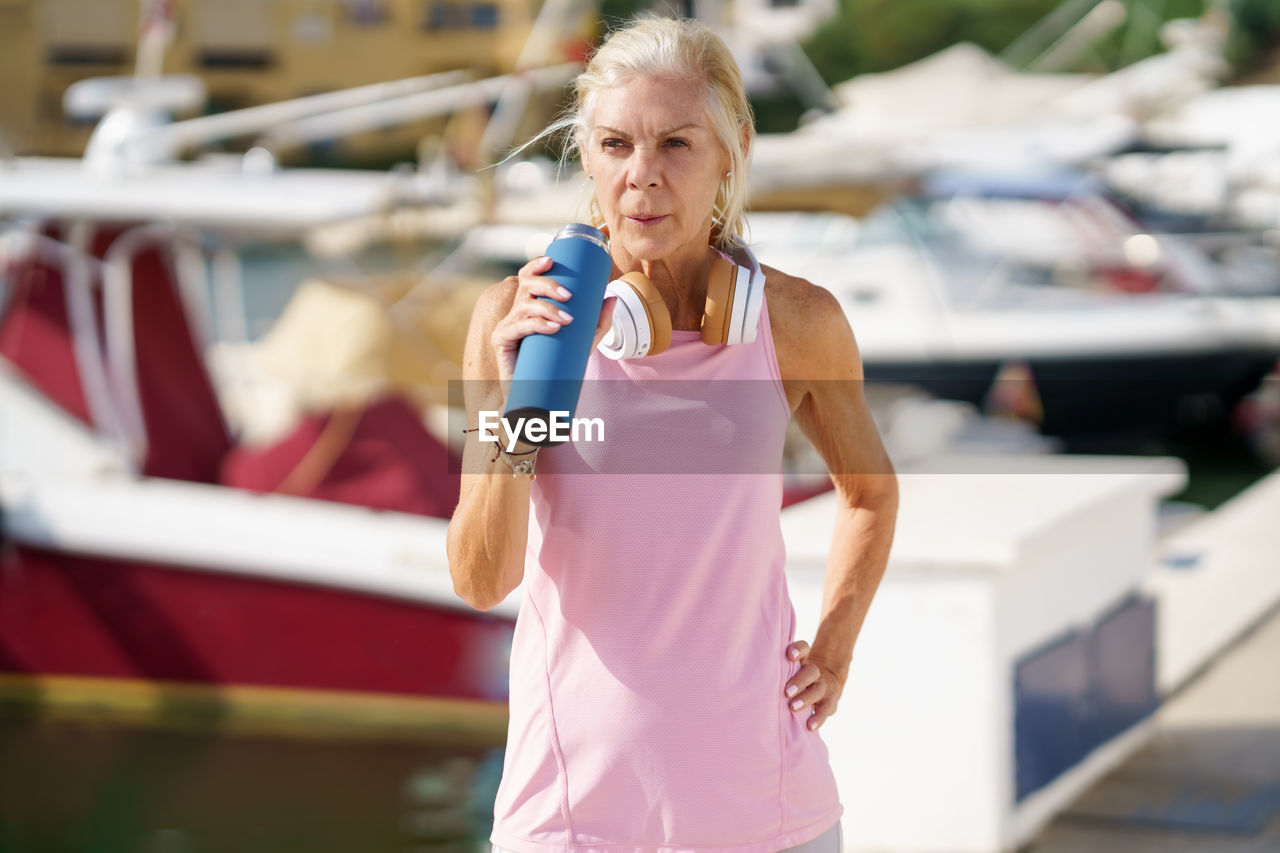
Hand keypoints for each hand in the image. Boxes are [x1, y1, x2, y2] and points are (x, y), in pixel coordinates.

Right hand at [490, 255, 617, 384]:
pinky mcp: (501, 340)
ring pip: (525, 305)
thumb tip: (611, 298)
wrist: (539, 393)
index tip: (552, 260)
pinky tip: (552, 328)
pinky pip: (518, 327)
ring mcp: (507, 324)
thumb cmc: (558, 365)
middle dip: (548, 285)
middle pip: (527, 285)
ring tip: (567, 320)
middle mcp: (517, 311)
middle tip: (569, 296)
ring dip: (547, 308)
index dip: (536, 265)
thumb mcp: (584, 341)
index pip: (529, 277)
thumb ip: (598, 321)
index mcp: (531, 305)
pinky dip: (537, 325)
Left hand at [784, 640, 843, 731]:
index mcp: (804, 660)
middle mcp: (815, 672)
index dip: (798, 650)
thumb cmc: (797, 677)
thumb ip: (777, 669)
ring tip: (793, 707)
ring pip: (818, 690)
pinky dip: (818, 718)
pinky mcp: (830, 702)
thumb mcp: (790, 670)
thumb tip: (751, 677)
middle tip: (786, 692)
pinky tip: (809, 726)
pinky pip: (826, 710)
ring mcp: (824, 687)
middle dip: (799, 681)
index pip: (804, 649)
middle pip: (811, 671)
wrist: (827, 683)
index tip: (790, 656)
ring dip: (806, 699)